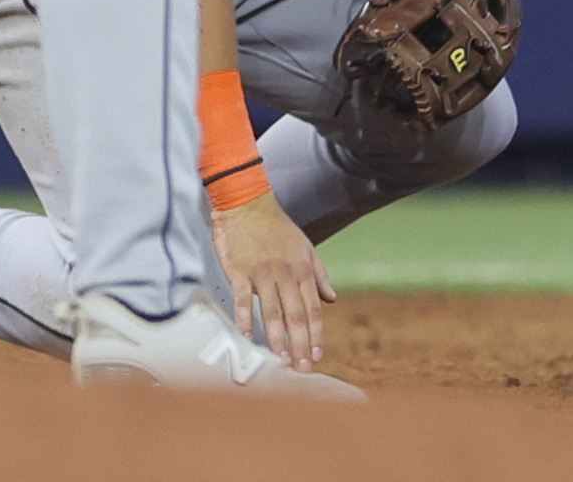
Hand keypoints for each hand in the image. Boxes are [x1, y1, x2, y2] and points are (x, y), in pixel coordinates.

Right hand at [214, 189, 335, 367]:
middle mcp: (286, 275)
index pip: (312, 308)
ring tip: (281, 361)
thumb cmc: (278, 228)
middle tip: (302, 367)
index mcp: (303, 270)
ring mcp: (263, 275)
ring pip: (272, 313)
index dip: (316, 333)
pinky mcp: (241, 273)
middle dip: (300, 344)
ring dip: (277, 339)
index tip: (317, 354)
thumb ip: (319, 275)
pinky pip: (244, 300)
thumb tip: (332, 299)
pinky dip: (246, 319)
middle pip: (295, 316)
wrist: (248, 205)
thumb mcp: (306, 248)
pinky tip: (248, 337)